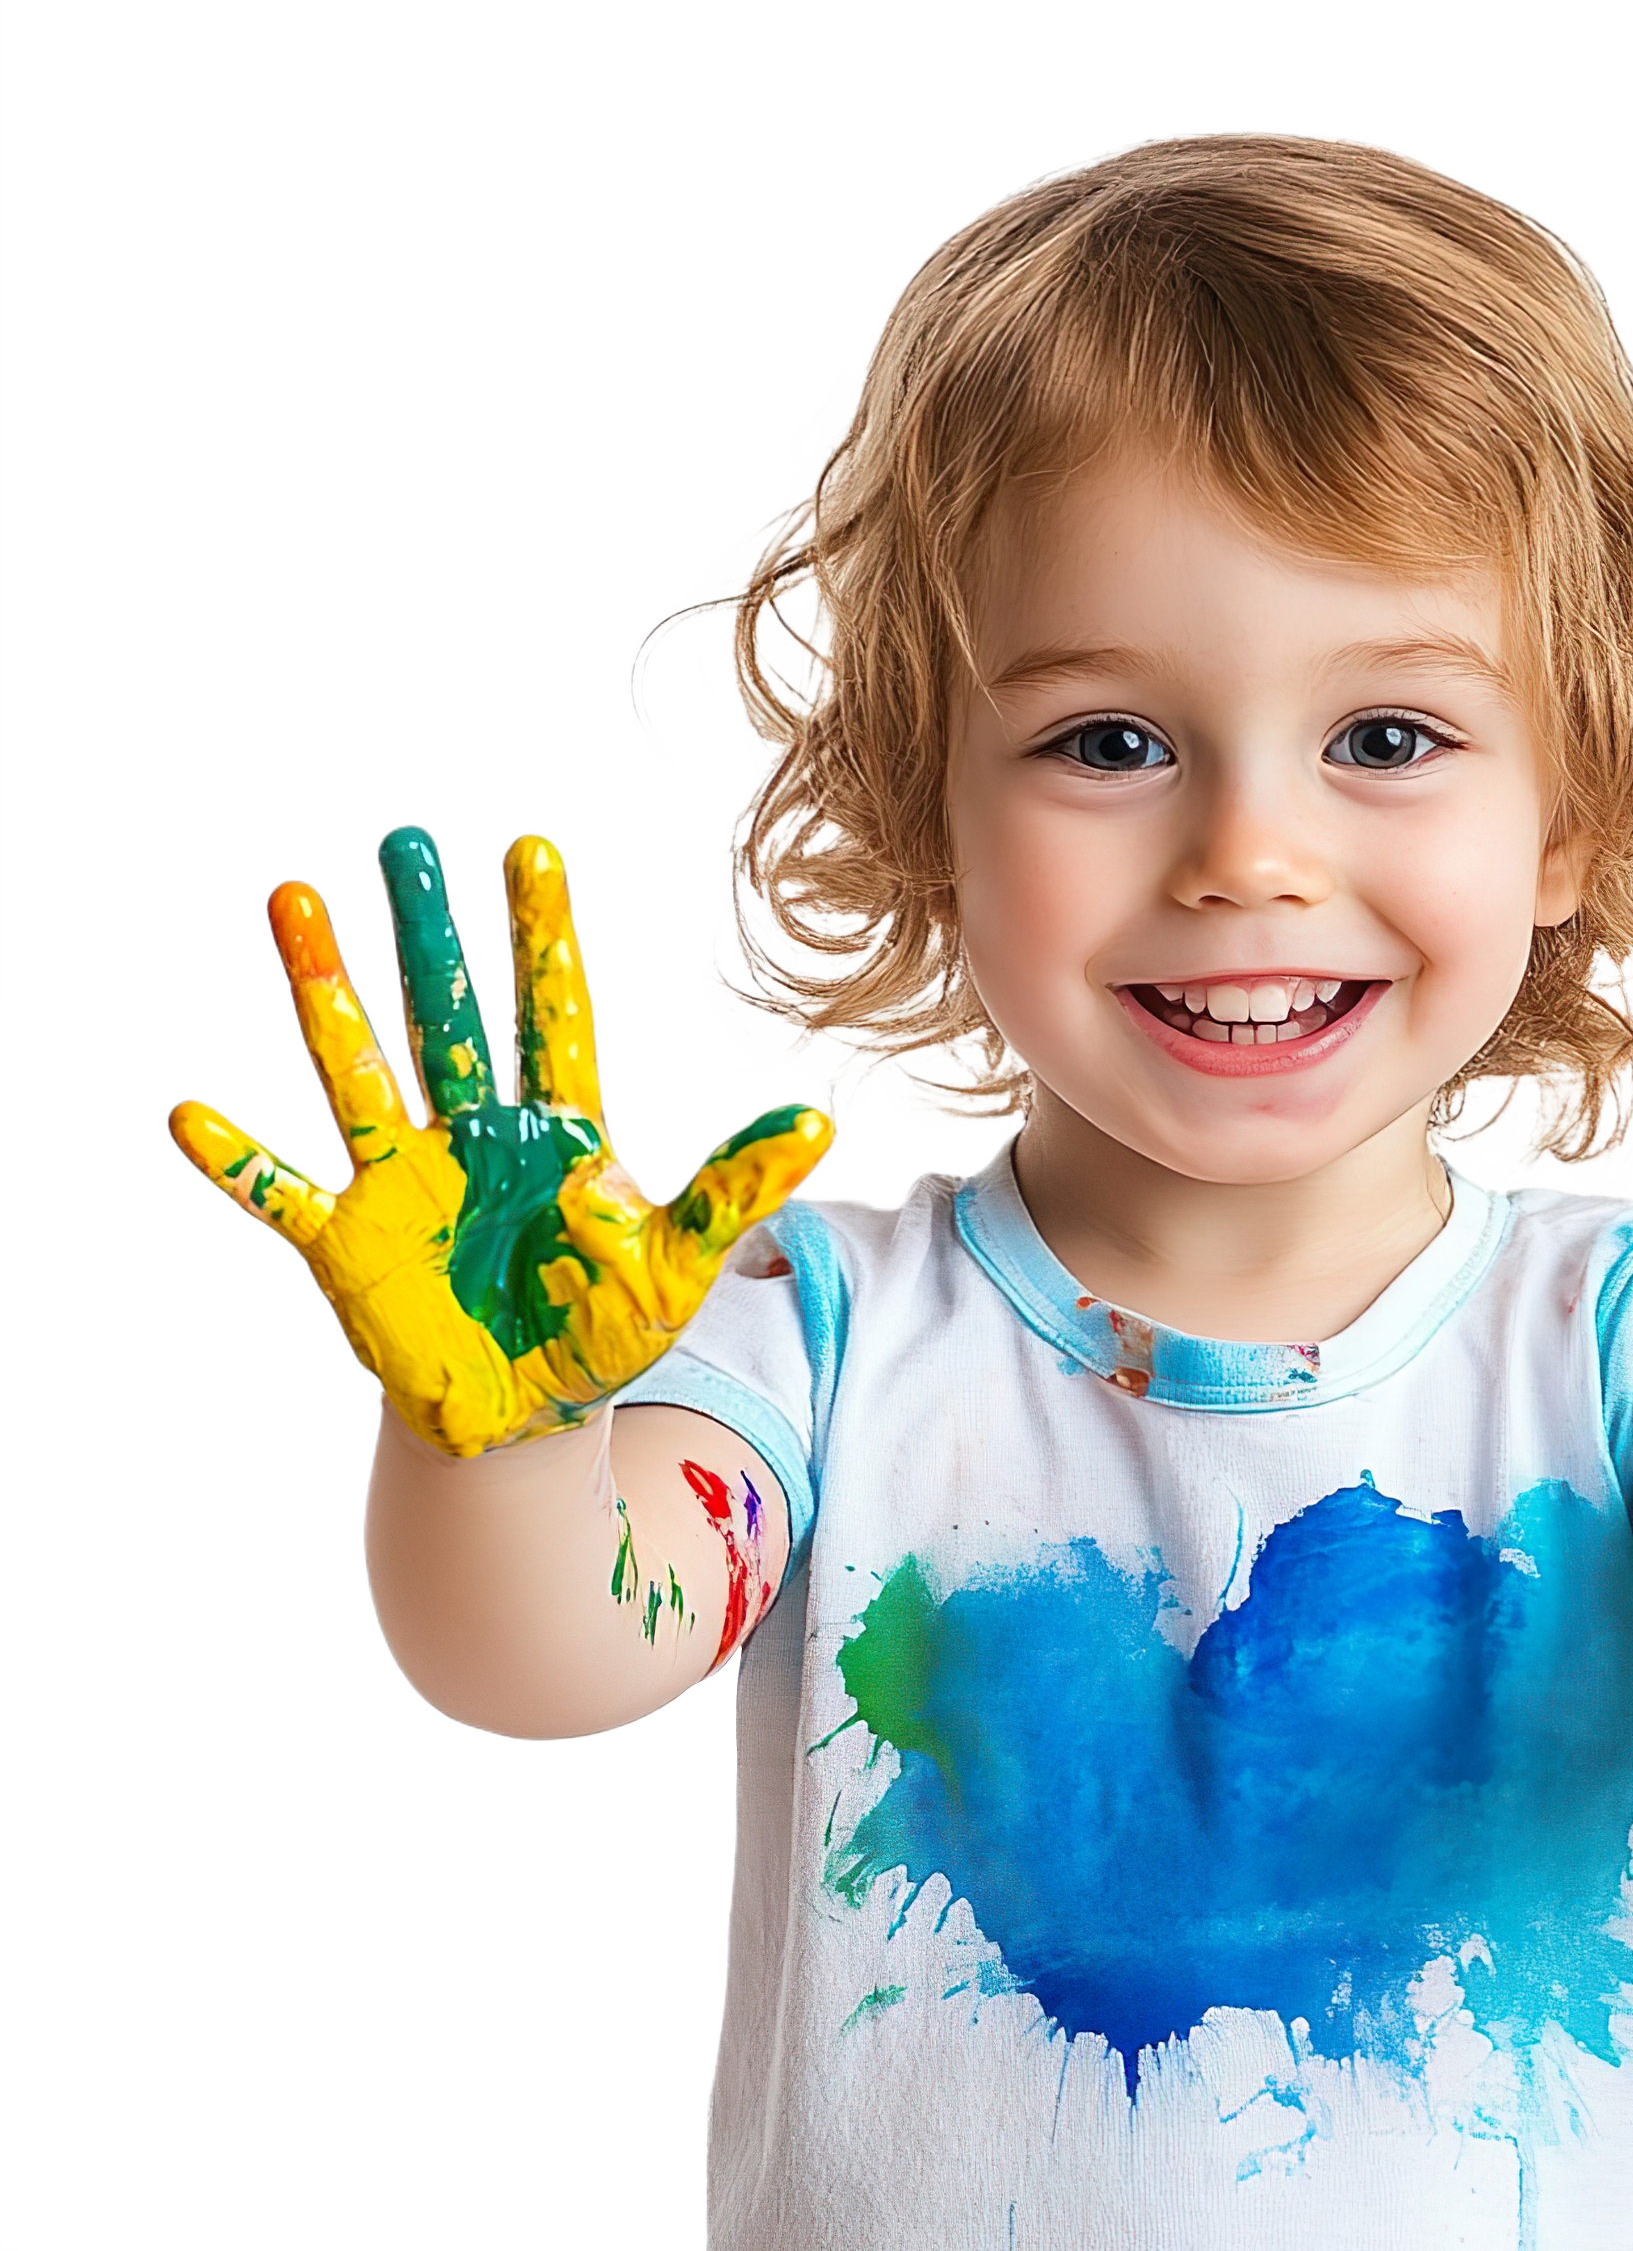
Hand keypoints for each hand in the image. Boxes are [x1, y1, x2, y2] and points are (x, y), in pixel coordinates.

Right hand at [171, 826, 830, 1457]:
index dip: (541, 936)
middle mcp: (475, 1134)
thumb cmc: (607, 1327)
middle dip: (426, 932)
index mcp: (559, 1129)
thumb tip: (818, 1125)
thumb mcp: (680, 1261)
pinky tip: (190, 1111)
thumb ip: (735, 1189)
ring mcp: (406, 1182)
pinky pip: (284, 1195)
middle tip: (400, 837)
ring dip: (323, 992)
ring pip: (359, 1070)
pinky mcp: (350, 1247)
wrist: (529, 1418)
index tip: (530, 847)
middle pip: (447, 1015)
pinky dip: (240, 1160)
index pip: (551, 1012)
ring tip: (291, 900)